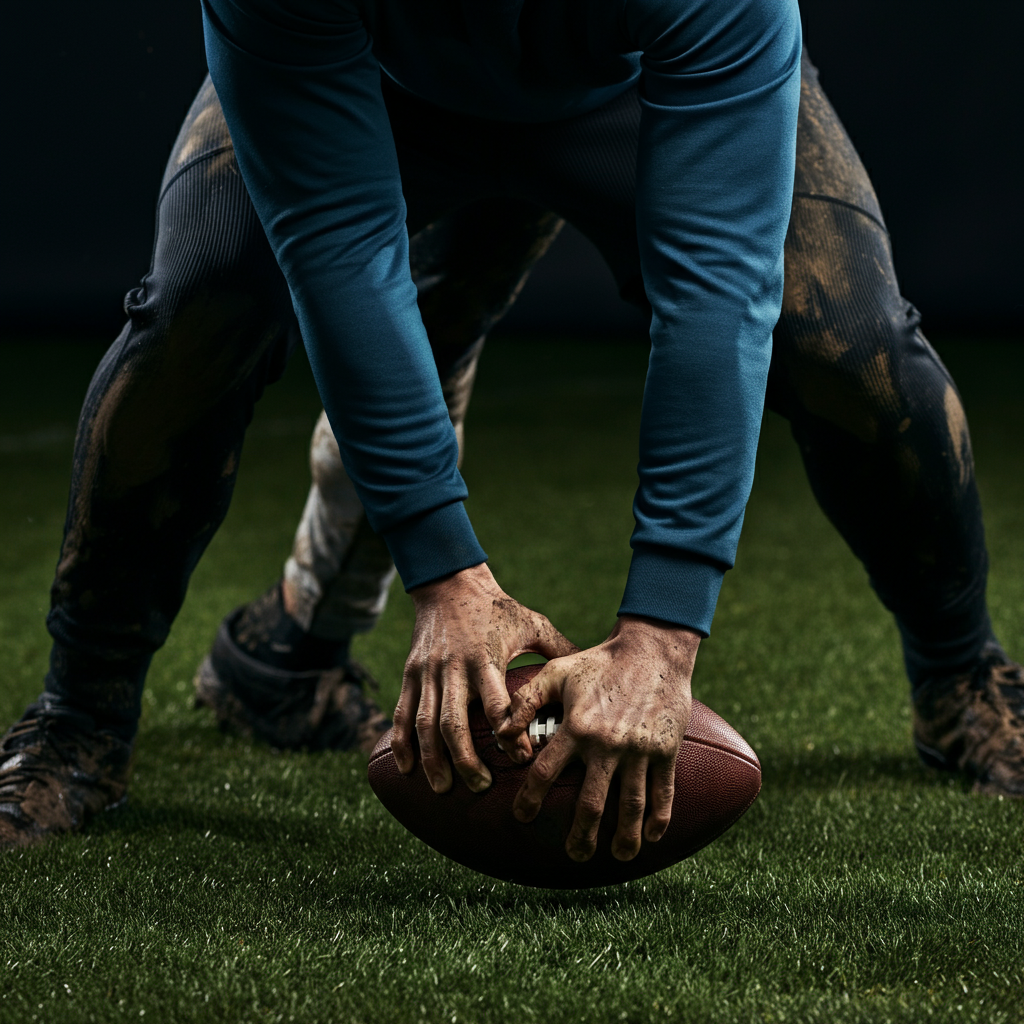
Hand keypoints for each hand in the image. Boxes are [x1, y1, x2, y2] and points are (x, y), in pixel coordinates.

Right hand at [393, 563, 577, 793]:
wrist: (449, 583)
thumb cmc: (497, 607)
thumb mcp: (532, 623)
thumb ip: (559, 649)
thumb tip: (592, 671)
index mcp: (485, 659)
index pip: (496, 706)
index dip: (510, 736)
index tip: (524, 760)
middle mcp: (454, 668)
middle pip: (454, 723)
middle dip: (466, 760)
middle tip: (481, 787)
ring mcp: (428, 672)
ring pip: (426, 723)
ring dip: (433, 759)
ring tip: (444, 788)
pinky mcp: (411, 672)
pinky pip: (403, 711)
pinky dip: (402, 741)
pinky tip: (408, 767)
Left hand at [498, 615, 698, 862]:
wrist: (652, 649)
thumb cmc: (599, 661)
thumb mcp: (557, 672)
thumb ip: (525, 701)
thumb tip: (500, 733)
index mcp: (576, 727)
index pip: (545, 772)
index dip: (529, 799)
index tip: (522, 817)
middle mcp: (607, 745)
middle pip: (592, 803)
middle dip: (581, 835)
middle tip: (575, 855)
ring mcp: (639, 750)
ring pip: (631, 805)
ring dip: (624, 836)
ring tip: (619, 857)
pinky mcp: (665, 750)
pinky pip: (663, 791)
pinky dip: (659, 818)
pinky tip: (652, 838)